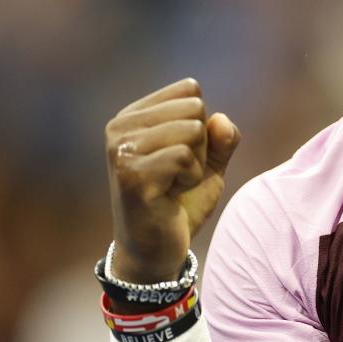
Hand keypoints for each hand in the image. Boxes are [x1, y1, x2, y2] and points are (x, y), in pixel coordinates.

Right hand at [104, 78, 239, 284]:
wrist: (157, 251)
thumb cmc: (181, 202)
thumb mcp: (210, 164)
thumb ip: (222, 137)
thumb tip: (220, 119)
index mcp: (133, 116)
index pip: (190, 90)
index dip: (201, 125)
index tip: (180, 156)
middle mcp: (120, 127)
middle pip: (194, 107)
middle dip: (200, 145)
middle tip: (176, 175)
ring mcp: (121, 150)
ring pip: (191, 130)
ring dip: (195, 163)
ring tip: (172, 185)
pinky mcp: (130, 174)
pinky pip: (185, 157)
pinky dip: (190, 178)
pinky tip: (170, 195)